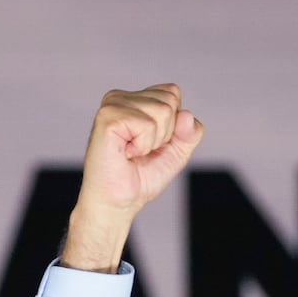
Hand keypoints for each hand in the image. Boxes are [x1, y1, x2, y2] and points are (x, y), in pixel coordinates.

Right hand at [61, 84, 203, 271]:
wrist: (118, 204)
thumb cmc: (140, 179)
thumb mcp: (176, 153)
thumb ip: (190, 133)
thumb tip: (187, 114)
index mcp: (133, 99)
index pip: (172, 92)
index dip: (172, 125)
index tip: (150, 145)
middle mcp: (120, 97)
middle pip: (170, 99)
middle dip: (165, 133)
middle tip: (140, 152)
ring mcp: (112, 105)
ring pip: (163, 111)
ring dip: (153, 142)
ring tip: (132, 153)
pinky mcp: (107, 118)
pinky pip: (148, 125)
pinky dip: (143, 146)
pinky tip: (125, 153)